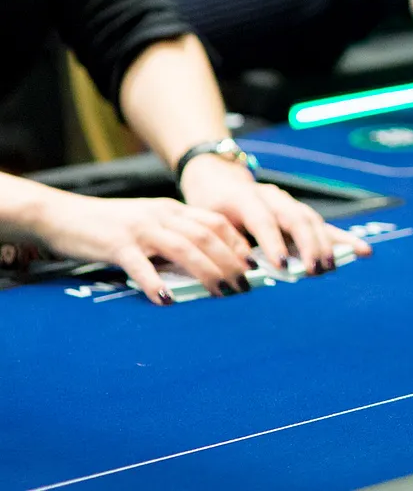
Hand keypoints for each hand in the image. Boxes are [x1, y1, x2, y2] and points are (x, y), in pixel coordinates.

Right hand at [29, 189, 255, 305]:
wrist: (61, 214)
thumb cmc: (107, 225)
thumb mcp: (148, 223)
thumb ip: (173, 235)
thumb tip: (203, 261)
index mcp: (171, 210)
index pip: (215, 222)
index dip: (238, 243)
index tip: (252, 265)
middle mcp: (161, 215)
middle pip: (207, 236)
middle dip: (230, 261)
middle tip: (244, 286)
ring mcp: (140, 229)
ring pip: (183, 247)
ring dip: (206, 271)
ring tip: (220, 293)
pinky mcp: (116, 244)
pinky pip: (140, 264)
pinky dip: (156, 282)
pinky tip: (167, 300)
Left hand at [179, 156, 370, 279]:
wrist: (217, 176)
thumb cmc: (209, 204)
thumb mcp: (207, 220)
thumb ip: (227, 242)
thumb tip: (246, 269)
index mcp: (245, 197)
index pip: (263, 220)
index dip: (272, 243)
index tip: (281, 266)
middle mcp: (272, 196)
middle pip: (297, 218)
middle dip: (308, 245)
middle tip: (314, 270)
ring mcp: (288, 202)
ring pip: (312, 220)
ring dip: (325, 245)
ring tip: (332, 266)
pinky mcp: (298, 210)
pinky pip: (322, 225)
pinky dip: (341, 239)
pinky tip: (361, 250)